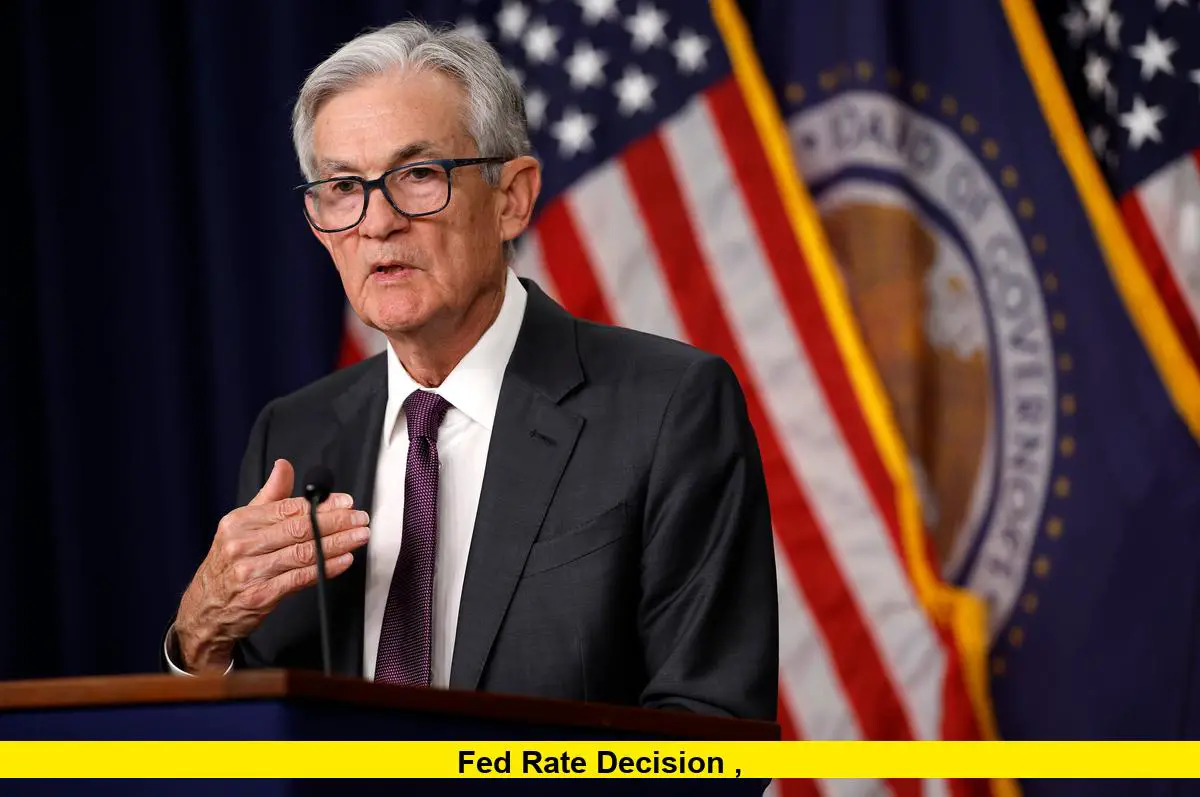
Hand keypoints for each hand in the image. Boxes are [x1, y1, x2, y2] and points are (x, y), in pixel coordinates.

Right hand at [173, 458, 369, 671]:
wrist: (205, 609)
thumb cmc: (228, 564)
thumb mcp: (241, 526)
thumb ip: (268, 496)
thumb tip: (284, 466)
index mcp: (239, 522)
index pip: (288, 508)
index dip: (321, 504)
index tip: (346, 502)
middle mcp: (243, 545)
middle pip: (299, 529)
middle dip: (337, 522)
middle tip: (360, 518)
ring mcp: (251, 572)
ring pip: (304, 552)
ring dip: (338, 543)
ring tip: (360, 536)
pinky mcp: (261, 596)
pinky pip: (301, 578)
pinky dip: (326, 568)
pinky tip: (344, 560)